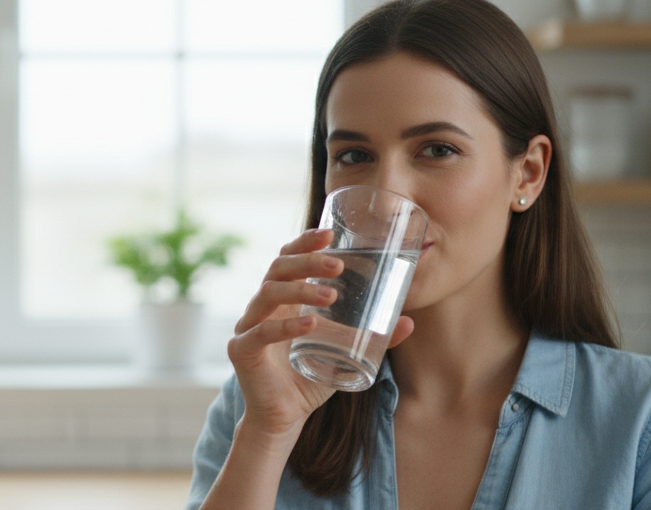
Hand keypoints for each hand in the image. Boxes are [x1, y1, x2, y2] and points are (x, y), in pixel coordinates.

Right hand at [227, 229, 413, 437]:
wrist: (286, 417)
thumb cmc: (311, 378)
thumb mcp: (346, 352)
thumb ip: (373, 337)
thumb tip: (409, 322)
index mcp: (282, 299)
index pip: (287, 258)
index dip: (304, 243)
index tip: (330, 233)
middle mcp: (262, 306)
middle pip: (277, 269)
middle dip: (307, 260)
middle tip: (338, 264)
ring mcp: (248, 326)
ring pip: (268, 293)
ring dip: (300, 290)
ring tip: (331, 295)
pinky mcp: (242, 350)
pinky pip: (260, 332)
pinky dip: (285, 327)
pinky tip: (310, 325)